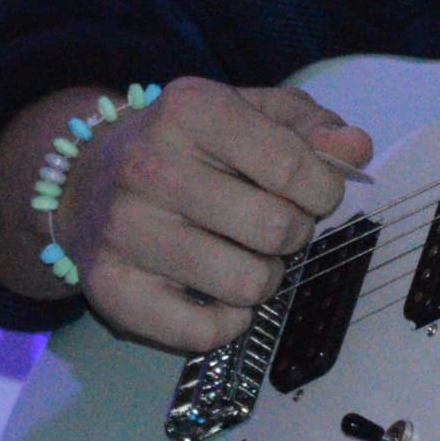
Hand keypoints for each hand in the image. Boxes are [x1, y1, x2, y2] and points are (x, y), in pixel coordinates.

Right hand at [1, 80, 371, 354]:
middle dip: (295, 233)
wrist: (84, 180)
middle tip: (277, 226)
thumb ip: (308, 126)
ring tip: (246, 256)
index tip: (317, 194)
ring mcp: (125, 229)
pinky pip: (203, 331)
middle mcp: (149, 165)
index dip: (325, 190)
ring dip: (265, 277)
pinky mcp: (110, 287)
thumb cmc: (186, 146)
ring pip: (247, 283)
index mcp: (190, 109)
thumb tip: (355, 149)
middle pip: (275, 228)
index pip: (292, 165)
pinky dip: (229, 321)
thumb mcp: (247, 113)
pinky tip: (219, 293)